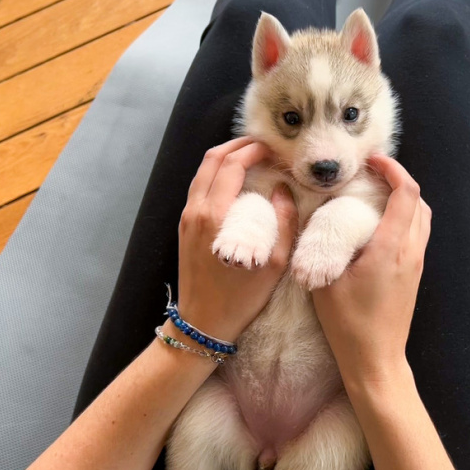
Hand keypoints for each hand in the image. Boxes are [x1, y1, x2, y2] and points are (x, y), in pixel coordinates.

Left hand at [177, 137, 297, 342]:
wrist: (202, 323)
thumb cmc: (241, 298)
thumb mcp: (275, 263)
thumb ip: (284, 221)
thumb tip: (283, 189)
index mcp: (215, 215)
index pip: (232, 164)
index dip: (254, 150)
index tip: (275, 149)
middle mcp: (196, 210)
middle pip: (213, 159)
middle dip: (238, 146)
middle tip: (265, 145)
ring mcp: (187, 218)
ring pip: (202, 171)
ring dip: (226, 158)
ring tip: (252, 158)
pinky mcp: (185, 227)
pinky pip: (199, 188)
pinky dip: (217, 175)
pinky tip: (237, 181)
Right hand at [312, 154, 430, 385]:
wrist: (376, 360)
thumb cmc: (349, 324)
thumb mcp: (324, 281)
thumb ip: (321, 244)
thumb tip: (312, 214)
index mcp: (391, 248)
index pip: (406, 193)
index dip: (393, 169)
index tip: (372, 161)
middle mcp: (411, 252)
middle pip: (419, 201)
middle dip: (398, 179)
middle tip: (370, 173)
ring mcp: (416, 264)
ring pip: (422, 218)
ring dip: (404, 199)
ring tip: (375, 194)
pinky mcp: (414, 275)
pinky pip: (417, 234)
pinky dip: (404, 218)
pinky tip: (379, 223)